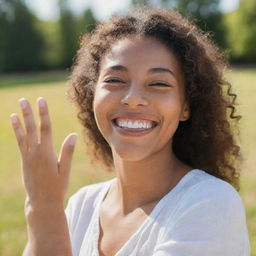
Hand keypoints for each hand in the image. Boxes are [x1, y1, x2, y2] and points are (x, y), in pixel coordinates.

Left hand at [10, 97, 76, 212]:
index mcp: (46, 153)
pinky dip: (17, 132)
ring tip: (16, 110)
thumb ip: (67, 152)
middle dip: (28, 113)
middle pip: (31, 129)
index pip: (45, 128)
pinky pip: (20, 143)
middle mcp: (34, 153)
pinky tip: (16, 125)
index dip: (43, 114)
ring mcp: (27, 157)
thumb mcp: (65, 170)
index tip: (41, 101)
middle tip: (25, 100)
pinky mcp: (24, 161)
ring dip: (20, 121)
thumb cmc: (57, 186)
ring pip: (23, 135)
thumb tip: (72, 135)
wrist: (41, 202)